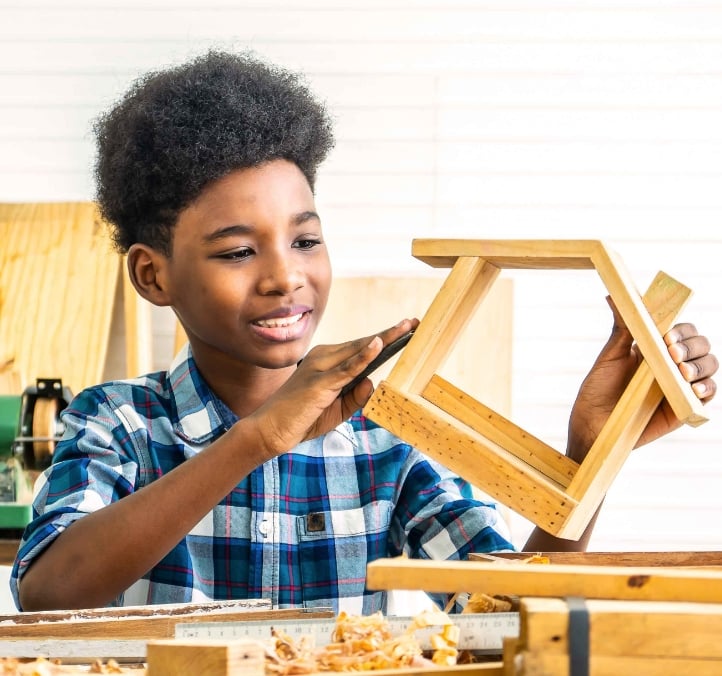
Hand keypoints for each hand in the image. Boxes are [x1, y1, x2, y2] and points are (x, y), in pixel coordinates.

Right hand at [248, 318, 419, 457]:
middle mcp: (323, 358)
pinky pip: (347, 368)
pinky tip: (379, 345)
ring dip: (384, 339)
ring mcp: (321, 367)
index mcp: (326, 361)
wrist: (269, 430)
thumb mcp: (337, 410)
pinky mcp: (320, 382)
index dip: (383, 339)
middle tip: (414, 323)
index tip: (405, 330)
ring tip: (407, 329)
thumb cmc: (301, 419)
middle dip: (390, 333)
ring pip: (358, 349)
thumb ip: (355, 396)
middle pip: (363, 343)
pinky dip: (364, 356)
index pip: (359, 348)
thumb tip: (372, 381)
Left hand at [567, 297, 716, 461]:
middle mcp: (671, 364)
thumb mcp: (610, 356)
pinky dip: (706, 389)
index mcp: (655, 348)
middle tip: (673, 354)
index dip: (681, 330)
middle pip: (700, 345)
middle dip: (691, 346)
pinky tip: (693, 388)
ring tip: (681, 372)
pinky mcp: (684, 408)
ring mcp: (679, 385)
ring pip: (708, 366)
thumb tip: (614, 296)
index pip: (682, 330)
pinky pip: (708, 395)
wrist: (593, 423)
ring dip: (700, 366)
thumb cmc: (598, 389)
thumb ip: (621, 328)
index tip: (667, 336)